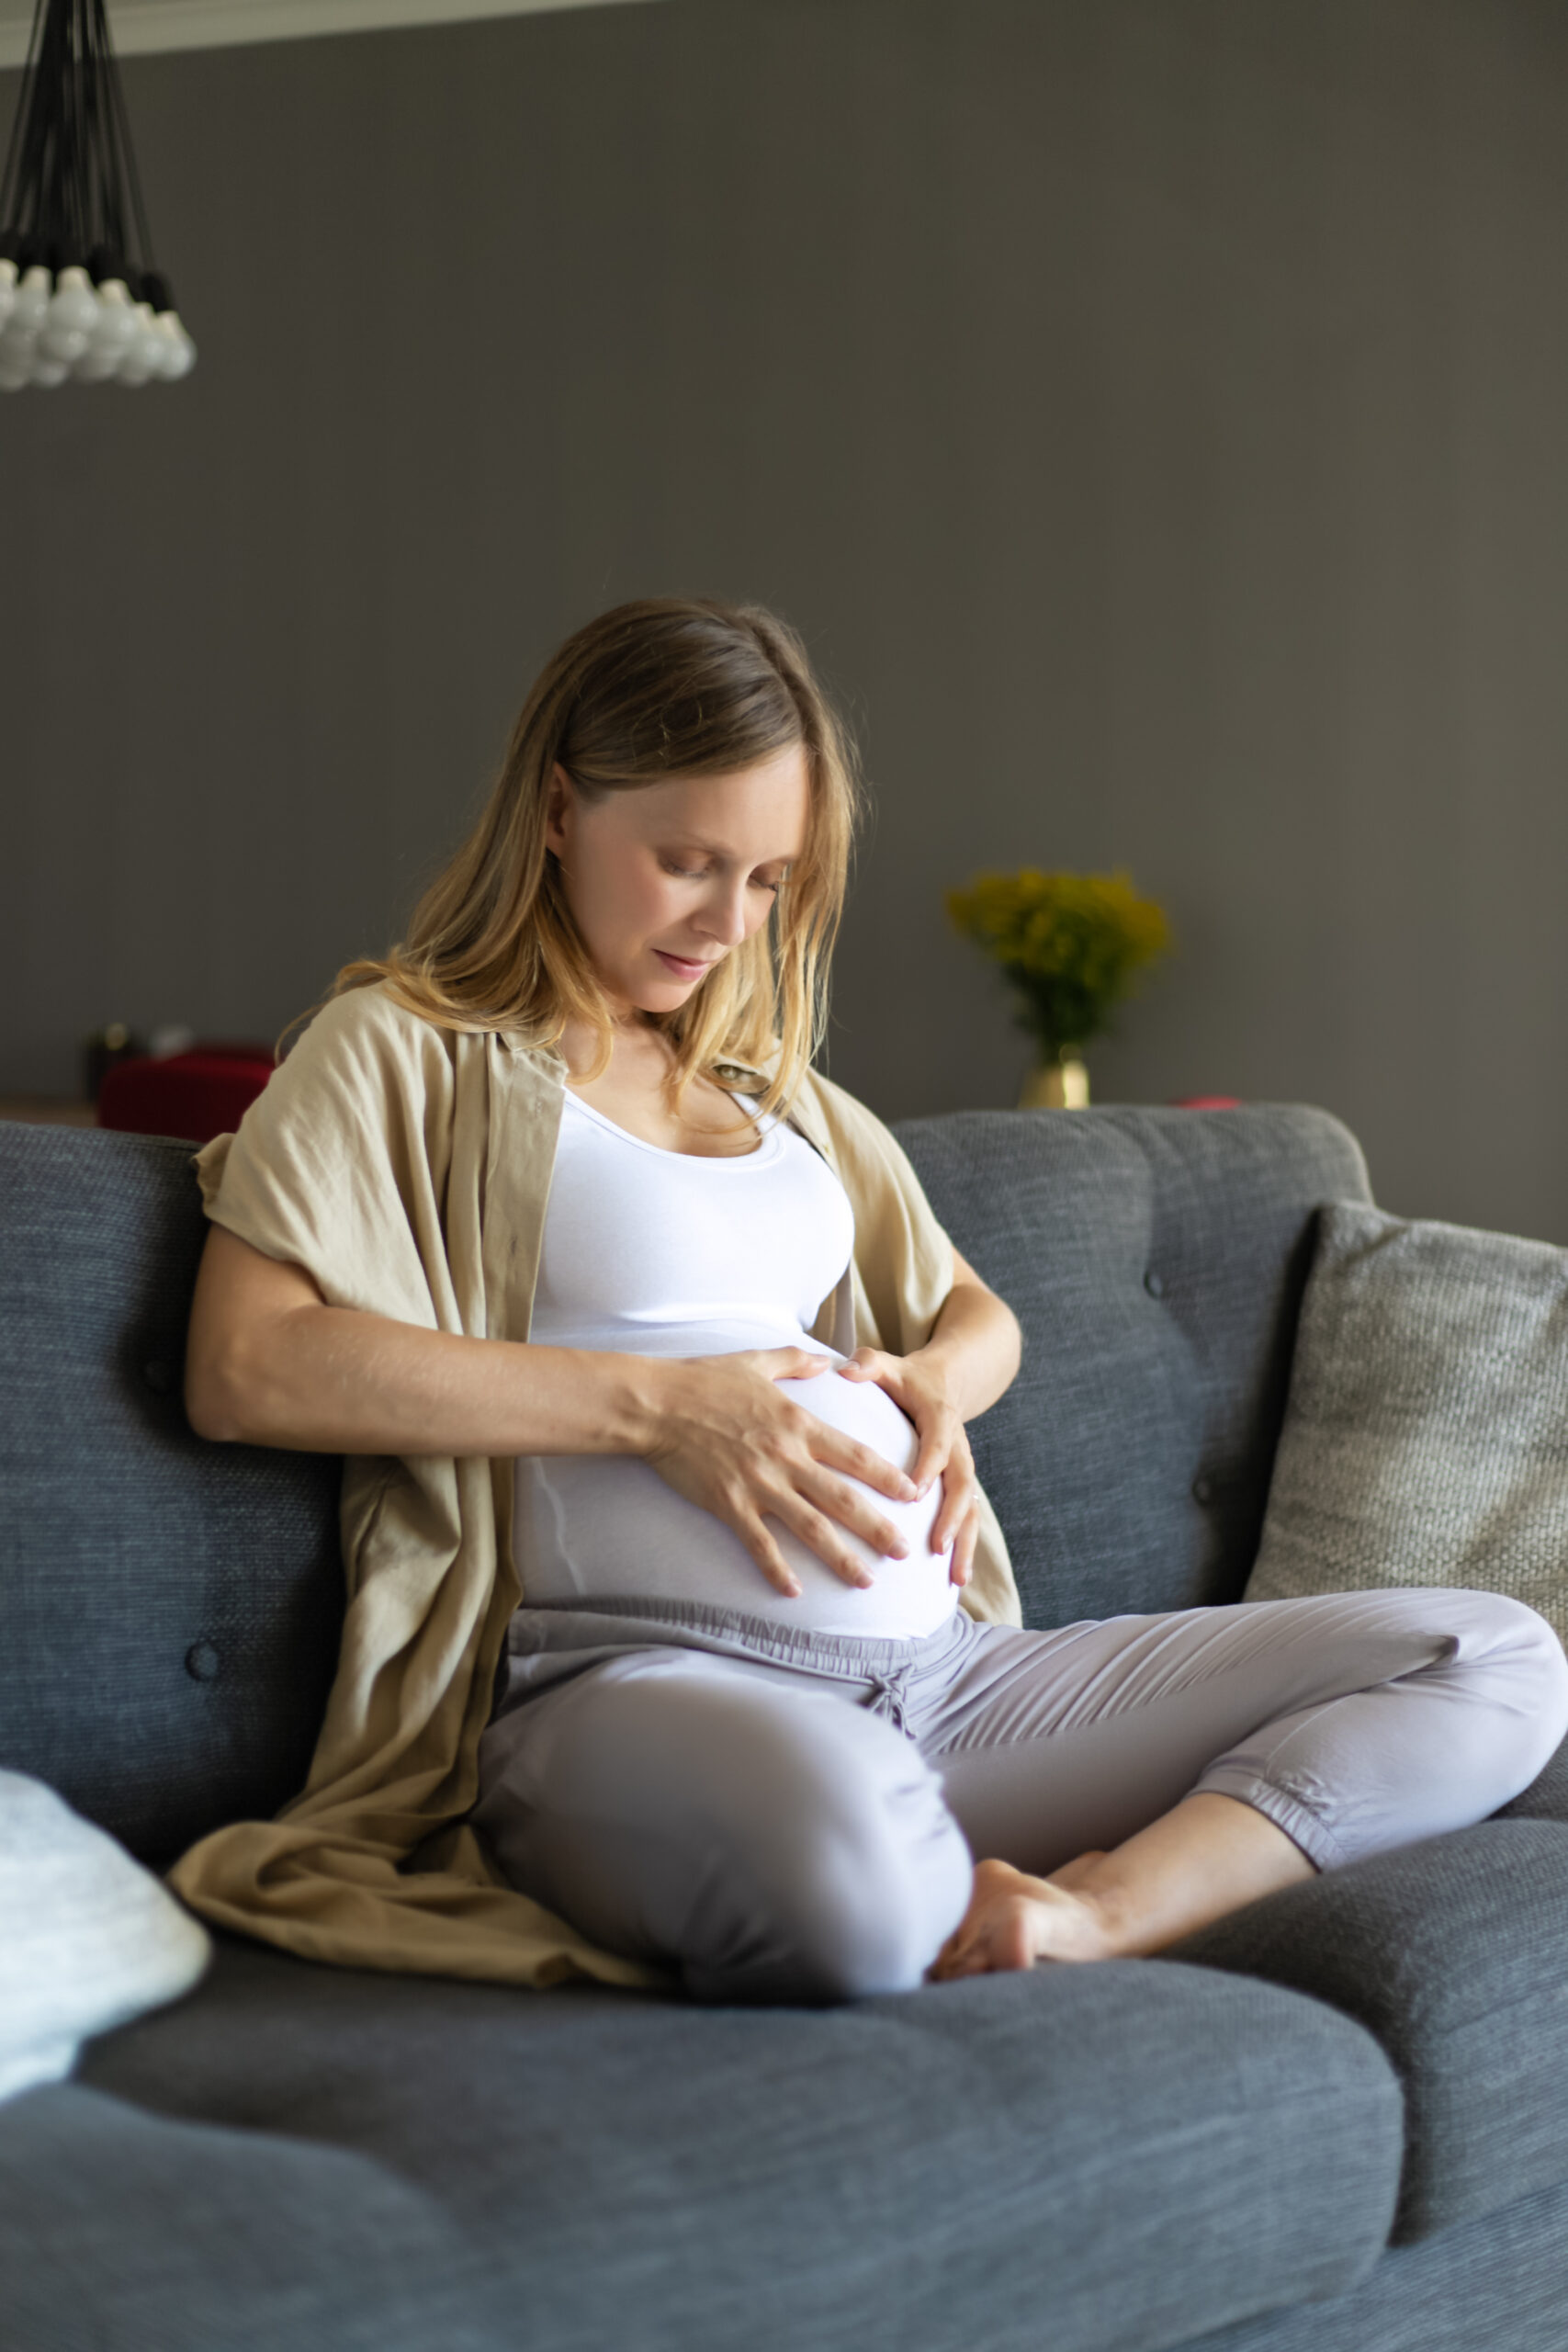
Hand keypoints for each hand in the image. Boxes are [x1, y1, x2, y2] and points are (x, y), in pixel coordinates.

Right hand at [643, 1347, 919, 1598]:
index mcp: (798, 1424)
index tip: (913, 1494)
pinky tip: (794, 1592)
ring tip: (866, 1580)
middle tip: (903, 1550)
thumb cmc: (704, 1380)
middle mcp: (786, 1458)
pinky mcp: (729, 1504)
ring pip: (810, 1528)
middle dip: (877, 1527)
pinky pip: (759, 1544)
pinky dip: (776, 1570)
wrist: (657, 1404)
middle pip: (843, 1499)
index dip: (887, 1477)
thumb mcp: (756, 1361)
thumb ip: (795, 1361)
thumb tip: (827, 1360)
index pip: (854, 1455)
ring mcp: (758, 1484)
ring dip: (841, 1557)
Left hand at [835, 1346, 978, 1588]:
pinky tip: (956, 1581)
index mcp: (939, 1418)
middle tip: (936, 1547)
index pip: (937, 1444)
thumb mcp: (888, 1365)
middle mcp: (957, 1447)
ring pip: (970, 1509)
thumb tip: (849, 1368)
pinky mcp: (959, 1486)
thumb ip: (869, 1365)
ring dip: (965, 1544)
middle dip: (951, 1518)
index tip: (913, 1493)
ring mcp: (961, 1469)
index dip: (928, 1468)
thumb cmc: (906, 1379)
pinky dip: (964, 1548)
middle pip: (961, 1485)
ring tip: (956, 1579)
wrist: (944, 1382)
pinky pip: (966, 1519)